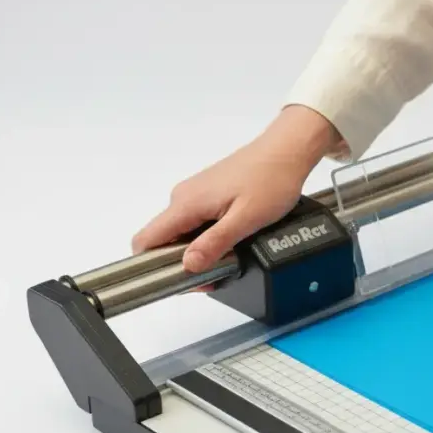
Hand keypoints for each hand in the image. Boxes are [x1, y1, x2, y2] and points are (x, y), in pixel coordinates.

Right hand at [132, 105, 341, 272]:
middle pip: (164, 241)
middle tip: (215, 274)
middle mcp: (183, 196)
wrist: (286, 151)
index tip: (179, 280)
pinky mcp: (207, 194)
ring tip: (229, 257)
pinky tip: (231, 241)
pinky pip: (196, 223)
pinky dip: (208, 238)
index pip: (145, 240)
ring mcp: (195, 194)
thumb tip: (188, 264)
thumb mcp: (246, 219)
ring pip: (181, 233)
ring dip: (199, 251)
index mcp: (186, 203)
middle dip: (184, 263)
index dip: (154, 266)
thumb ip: (215, 243)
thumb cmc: (270, 179)